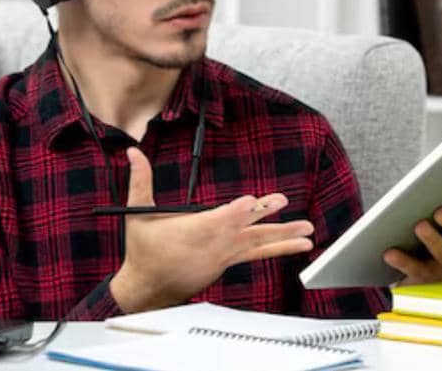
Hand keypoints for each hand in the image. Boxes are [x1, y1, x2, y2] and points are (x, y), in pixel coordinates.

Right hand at [109, 147, 313, 312]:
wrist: (147, 288)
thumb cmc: (144, 250)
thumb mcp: (138, 213)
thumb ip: (140, 180)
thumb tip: (134, 152)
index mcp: (194, 231)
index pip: (220, 219)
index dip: (237, 211)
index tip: (253, 202)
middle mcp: (213, 246)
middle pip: (246, 231)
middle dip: (269, 220)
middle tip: (292, 212)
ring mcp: (222, 257)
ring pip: (256, 245)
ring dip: (283, 239)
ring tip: (307, 235)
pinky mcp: (225, 265)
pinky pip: (254, 255)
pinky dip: (273, 250)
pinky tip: (290, 246)